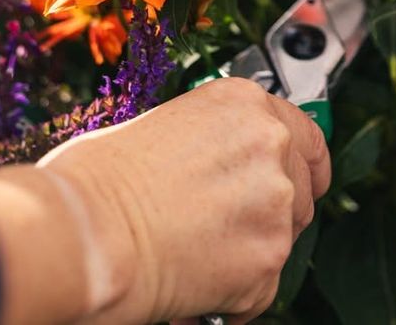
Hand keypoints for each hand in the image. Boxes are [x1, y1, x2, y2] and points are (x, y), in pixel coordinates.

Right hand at [41, 78, 329, 324]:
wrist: (87, 230)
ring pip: (284, 238)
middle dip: (272, 212)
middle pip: (301, 190)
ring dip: (251, 250)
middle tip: (224, 226)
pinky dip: (236, 294)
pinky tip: (193, 281)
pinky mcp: (269, 259)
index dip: (305, 165)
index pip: (308, 135)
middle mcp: (271, 143)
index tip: (304, 180)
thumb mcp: (169, 125)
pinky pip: (264, 286)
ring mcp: (276, 201)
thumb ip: (218, 140)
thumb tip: (229, 165)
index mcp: (245, 102)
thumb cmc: (102, 178)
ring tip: (195, 251)